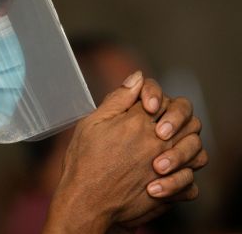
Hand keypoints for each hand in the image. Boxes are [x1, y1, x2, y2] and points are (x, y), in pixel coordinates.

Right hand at [42, 72, 202, 232]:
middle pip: (186, 118)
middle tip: (161, 125)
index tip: (142, 105)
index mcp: (137, 122)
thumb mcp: (92, 123)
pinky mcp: (170, 191)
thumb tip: (137, 77)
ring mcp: (166, 167)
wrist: (85, 202)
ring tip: (167, 149)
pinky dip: (184, 176)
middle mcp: (157, 142)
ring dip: (185, 145)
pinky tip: (168, 175)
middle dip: (176, 115)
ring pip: (196, 148)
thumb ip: (118, 98)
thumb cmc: (84, 163)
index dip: (152, 96)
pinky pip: (191, 181)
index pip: (159, 97)